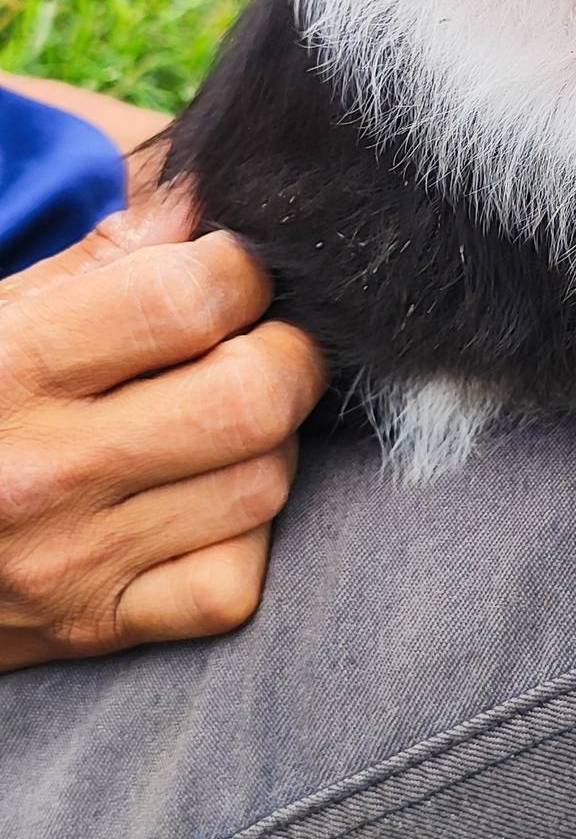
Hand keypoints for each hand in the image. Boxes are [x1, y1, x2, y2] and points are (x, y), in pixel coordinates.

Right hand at [0, 187, 325, 669]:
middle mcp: (43, 469)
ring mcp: (72, 562)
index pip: (188, 298)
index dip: (237, 268)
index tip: (228, 269)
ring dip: (271, 440)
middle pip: (252, 397)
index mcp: (10, 366)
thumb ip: (102, 259)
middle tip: (259, 339)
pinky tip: (205, 503)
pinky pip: (229, 588)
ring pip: (261, 486)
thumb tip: (210, 209)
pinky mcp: (91, 629)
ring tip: (227, 415)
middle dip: (285, 351)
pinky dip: (242, 539)